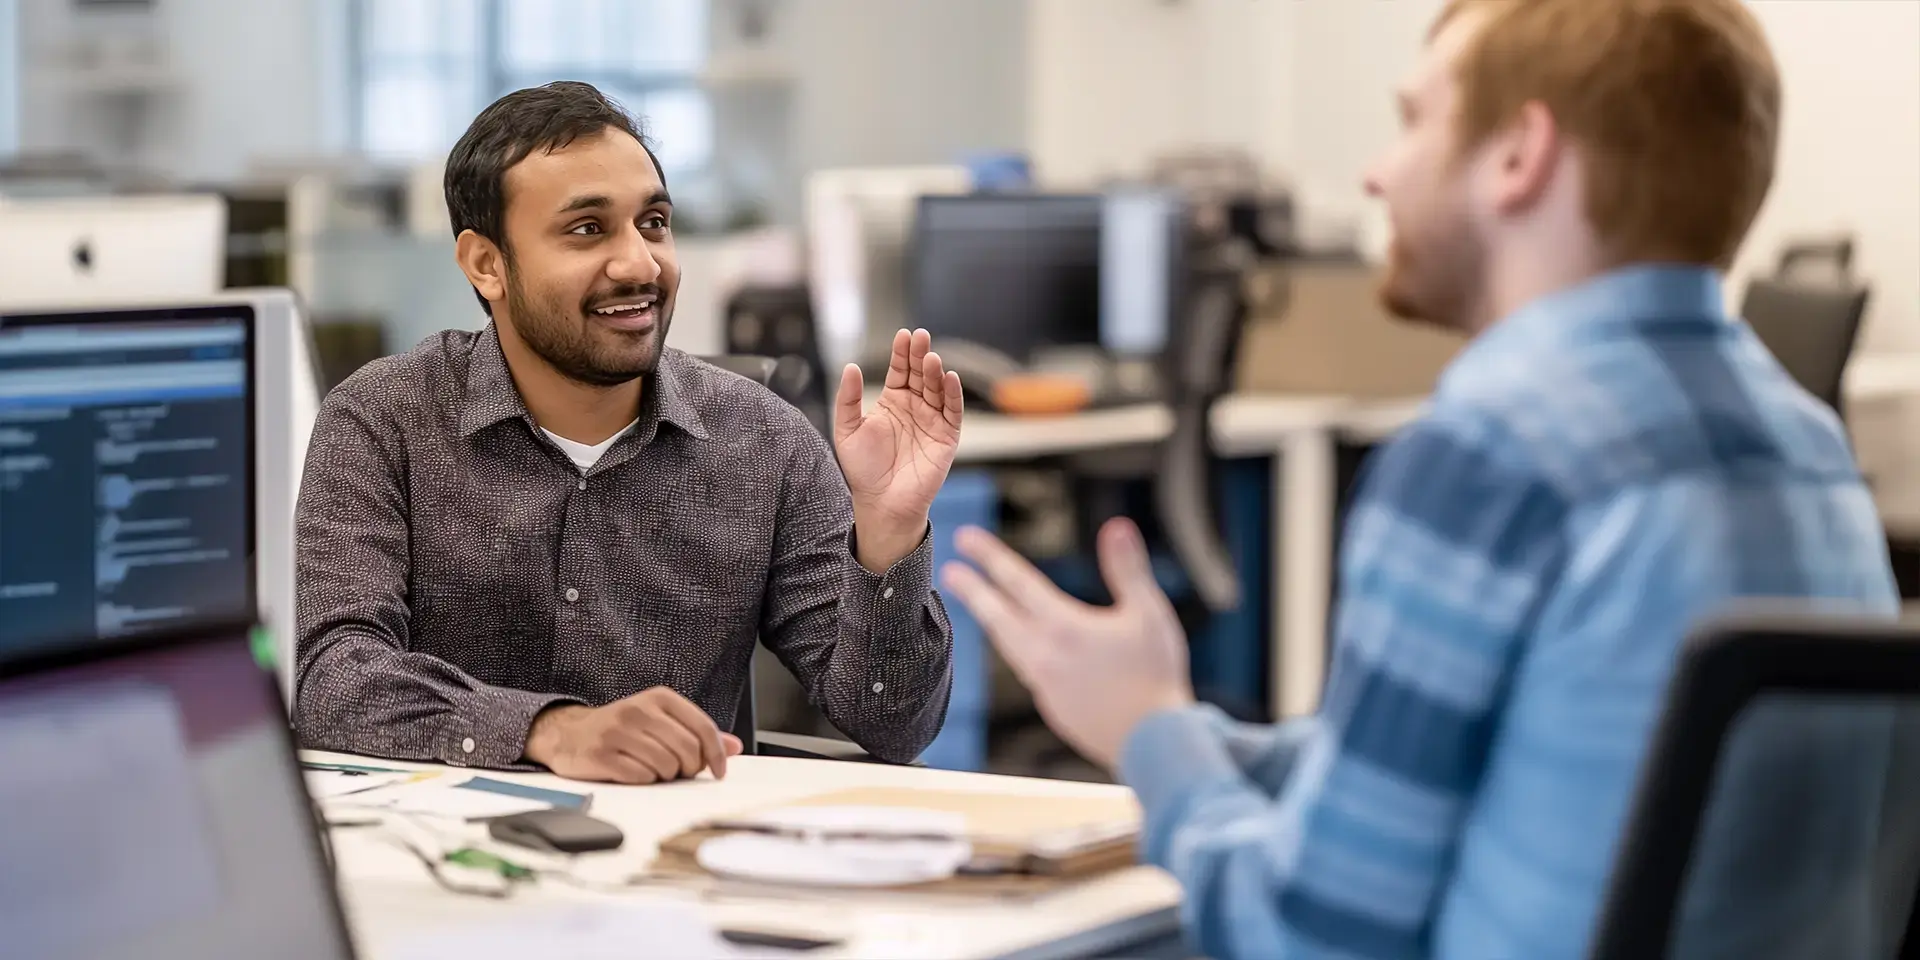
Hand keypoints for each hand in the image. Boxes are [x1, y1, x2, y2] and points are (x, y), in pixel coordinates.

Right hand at [524, 687, 744, 783]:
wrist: (568, 734)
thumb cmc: (622, 729)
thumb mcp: (661, 722)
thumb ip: (697, 733)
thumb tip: (735, 747)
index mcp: (659, 698)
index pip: (703, 729)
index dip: (717, 755)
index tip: (719, 772)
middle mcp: (639, 710)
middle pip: (688, 751)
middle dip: (688, 769)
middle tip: (677, 771)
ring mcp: (618, 732)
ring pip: (666, 766)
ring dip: (665, 776)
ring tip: (652, 769)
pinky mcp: (601, 754)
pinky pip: (641, 777)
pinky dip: (643, 781)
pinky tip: (634, 772)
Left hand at [835, 328, 962, 571]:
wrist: (881, 502)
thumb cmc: (863, 470)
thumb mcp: (847, 429)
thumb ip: (848, 399)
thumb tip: (851, 367)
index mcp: (893, 402)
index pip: (900, 370)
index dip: (902, 353)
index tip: (903, 335)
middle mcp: (915, 408)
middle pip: (921, 374)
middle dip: (921, 355)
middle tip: (921, 337)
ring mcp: (932, 421)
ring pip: (937, 389)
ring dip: (936, 372)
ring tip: (931, 357)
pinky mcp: (946, 437)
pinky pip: (952, 412)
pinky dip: (953, 395)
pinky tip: (949, 378)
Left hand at [940, 519, 1193, 768]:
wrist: (1154, 743)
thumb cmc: (1156, 676)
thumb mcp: (1149, 614)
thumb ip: (1128, 569)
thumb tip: (1116, 527)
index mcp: (1065, 627)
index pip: (1019, 582)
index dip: (991, 557)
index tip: (966, 538)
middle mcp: (1045, 655)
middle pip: (998, 615)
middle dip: (974, 590)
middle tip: (950, 571)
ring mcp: (1045, 685)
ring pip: (1008, 645)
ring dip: (992, 621)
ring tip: (981, 607)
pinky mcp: (1053, 707)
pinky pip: (1025, 671)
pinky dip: (1015, 651)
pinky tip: (1022, 649)